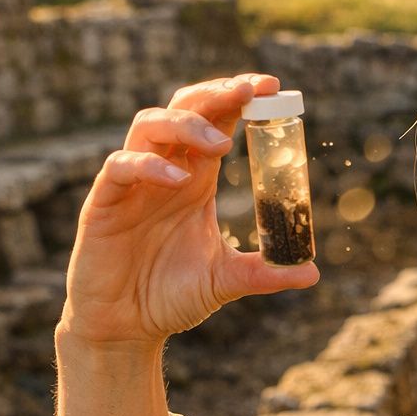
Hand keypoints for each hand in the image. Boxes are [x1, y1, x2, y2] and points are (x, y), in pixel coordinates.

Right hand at [62, 74, 320, 347]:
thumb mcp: (224, 281)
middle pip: (184, 108)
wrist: (126, 329)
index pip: (217, 121)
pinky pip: (121, 167)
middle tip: (248, 93)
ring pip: (149, 124)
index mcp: (195, 179)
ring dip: (185, 124)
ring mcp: (132, 185)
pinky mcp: (104, 204)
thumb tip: (312, 271)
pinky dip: (148, 165)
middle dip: (215, 94)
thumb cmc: (169, 297)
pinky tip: (177, 179)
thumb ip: (264, 272)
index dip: (238, 98)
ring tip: (219, 145)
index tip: (271, 86)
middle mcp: (164, 171)